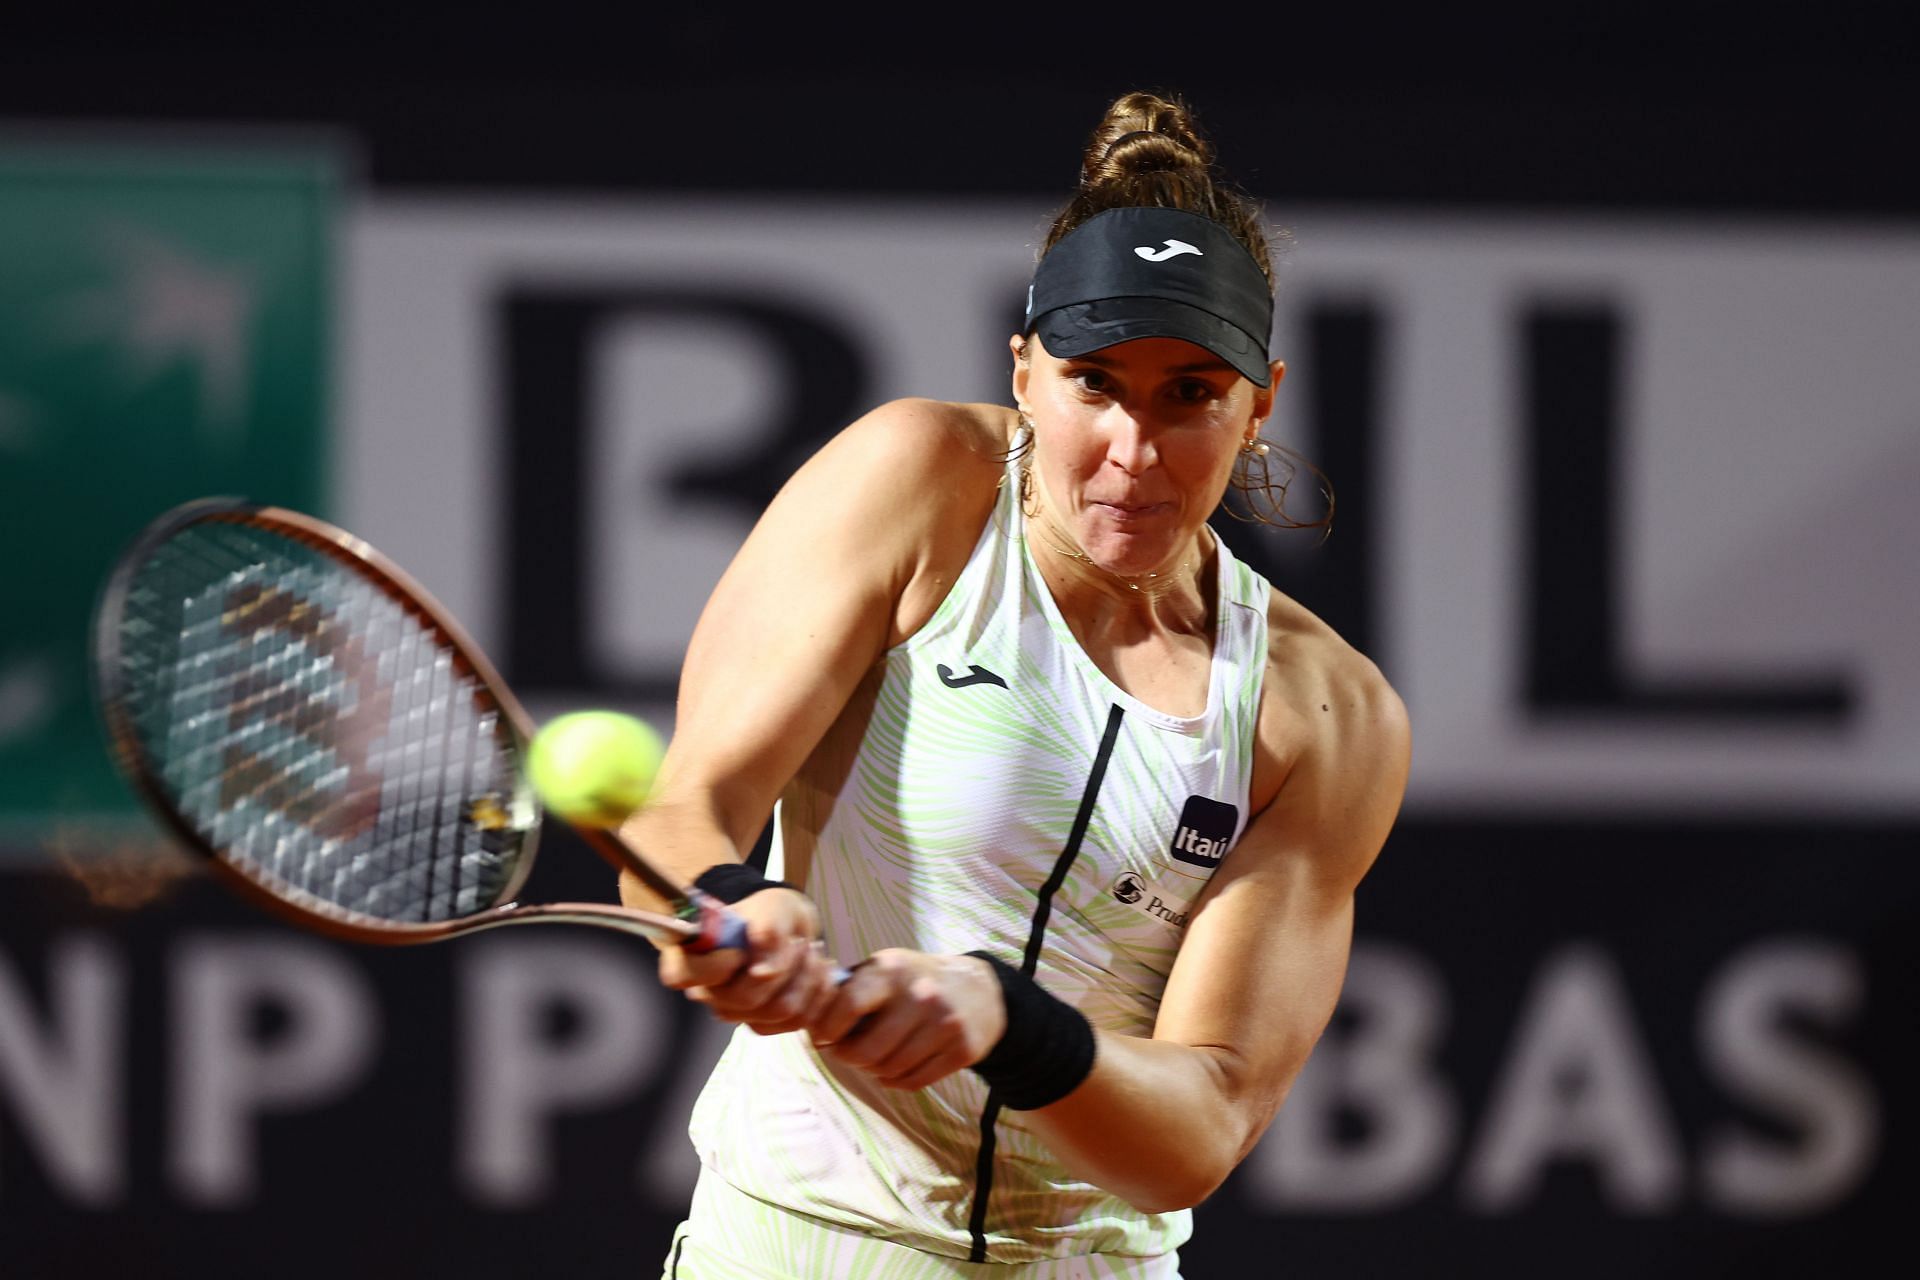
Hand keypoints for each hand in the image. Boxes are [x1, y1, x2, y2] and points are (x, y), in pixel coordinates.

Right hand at [657, 888, 838, 1035]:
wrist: (785, 926)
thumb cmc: (768, 913)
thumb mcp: (771, 906)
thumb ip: (766, 929)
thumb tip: (763, 970)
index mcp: (693, 957)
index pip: (682, 975)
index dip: (715, 966)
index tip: (740, 948)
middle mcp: (707, 991)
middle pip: (745, 998)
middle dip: (783, 966)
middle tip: (798, 941)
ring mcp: (734, 1012)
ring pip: (778, 1011)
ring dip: (806, 977)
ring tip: (809, 951)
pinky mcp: (763, 1024)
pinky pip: (798, 1021)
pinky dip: (816, 993)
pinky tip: (816, 970)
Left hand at [809, 949, 1006, 1090]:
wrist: (978, 990)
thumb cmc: (914, 981)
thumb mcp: (883, 970)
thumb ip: (847, 991)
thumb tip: (809, 1022)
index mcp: (893, 969)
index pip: (848, 1006)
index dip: (827, 1030)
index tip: (823, 1038)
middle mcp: (921, 994)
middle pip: (865, 1051)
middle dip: (849, 1057)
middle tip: (849, 1051)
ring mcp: (945, 1023)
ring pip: (888, 1070)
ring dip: (874, 1069)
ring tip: (877, 1054)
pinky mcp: (962, 1050)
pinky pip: (912, 1082)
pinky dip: (897, 1080)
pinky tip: (898, 1064)